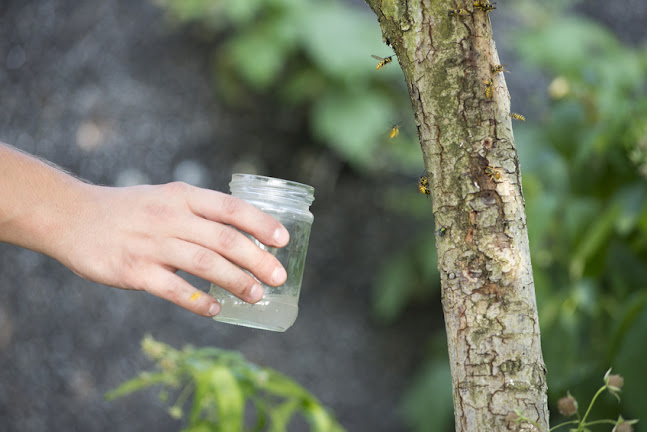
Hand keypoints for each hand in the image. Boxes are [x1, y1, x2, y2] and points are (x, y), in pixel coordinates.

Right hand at [54, 181, 288, 316]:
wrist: (71, 217)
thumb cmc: (127, 210)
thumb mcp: (165, 197)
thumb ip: (198, 213)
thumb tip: (241, 236)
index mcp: (182, 197)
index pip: (230, 208)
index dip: (260, 224)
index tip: (282, 240)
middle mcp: (170, 217)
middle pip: (224, 240)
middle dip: (257, 260)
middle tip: (278, 278)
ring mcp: (152, 244)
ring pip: (205, 264)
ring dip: (236, 281)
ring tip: (256, 296)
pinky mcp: (134, 271)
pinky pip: (174, 289)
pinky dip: (199, 301)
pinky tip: (217, 309)